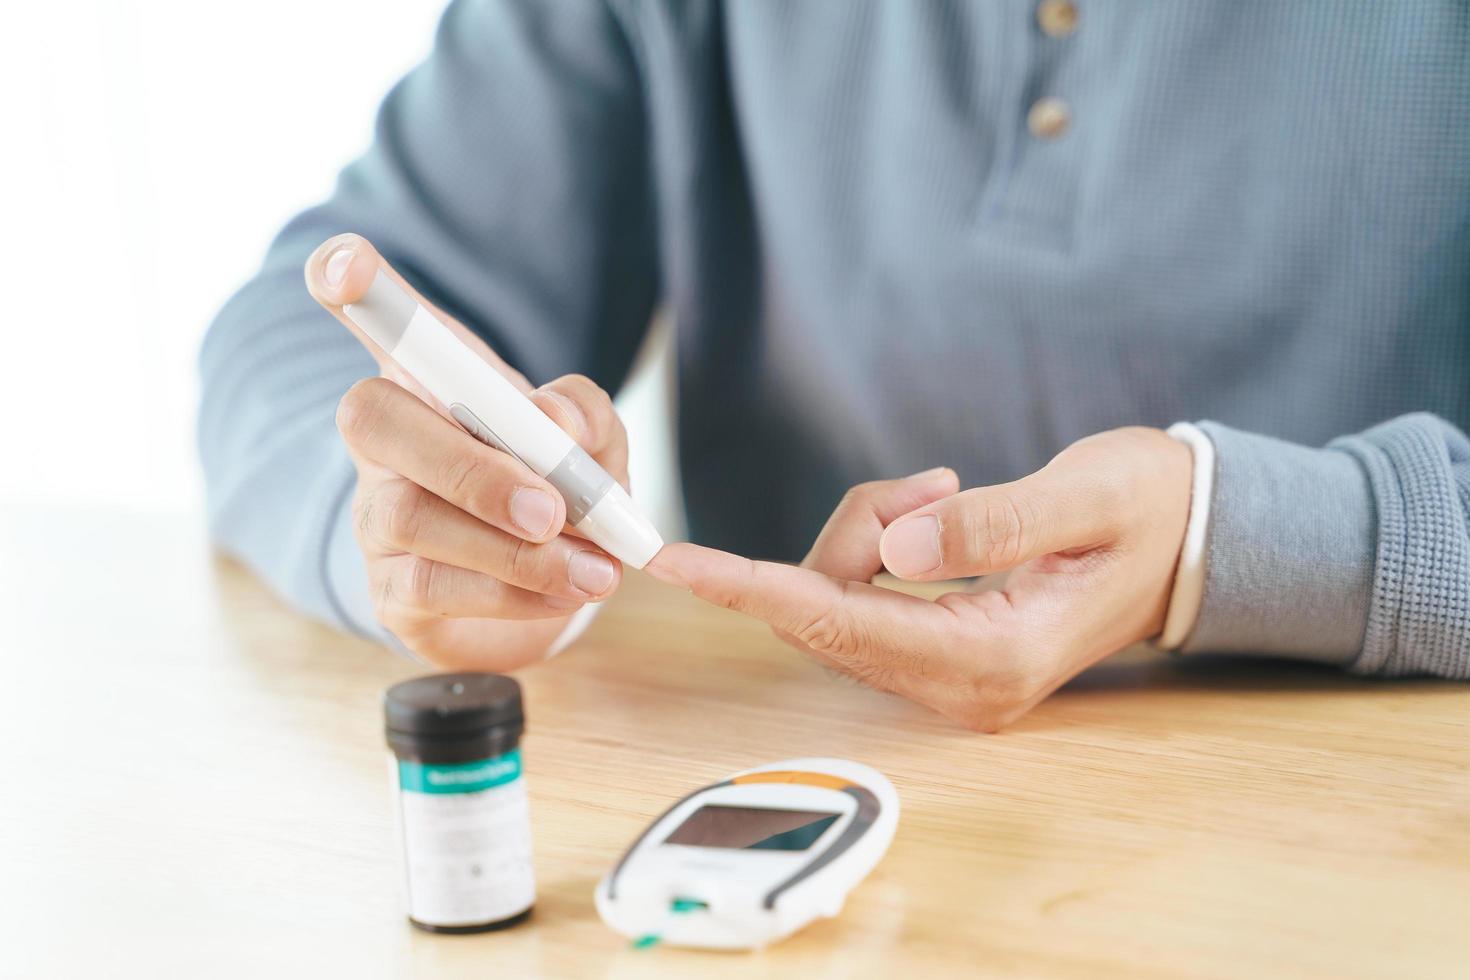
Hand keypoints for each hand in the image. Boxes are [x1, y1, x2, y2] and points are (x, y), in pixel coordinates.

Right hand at [306, 234, 627, 669]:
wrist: (551, 585)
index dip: (352, 285)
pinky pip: (433, 588)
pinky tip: (562, 593)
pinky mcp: (390, 591)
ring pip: (408, 518)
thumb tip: (557, 424)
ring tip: (591, 571)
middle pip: (374, 419)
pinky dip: (512, 594)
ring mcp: (375, 515)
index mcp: (435, 380)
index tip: (347, 264)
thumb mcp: (594, 443)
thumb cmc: (561, 490)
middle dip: (469, 468)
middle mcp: (386, 437)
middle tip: (551, 511)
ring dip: (511, 551)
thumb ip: (585, 416)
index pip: (382, 320)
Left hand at [645, 429, 1192, 730]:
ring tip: (951, 493)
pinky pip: (858, 602)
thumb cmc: (1149, 509)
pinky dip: (875, 548)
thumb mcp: (1089, 498)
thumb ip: (997, 524)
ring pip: (836, 606)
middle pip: (829, 615)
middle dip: (849, 535)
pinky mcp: (940, 655)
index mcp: (999, 658)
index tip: (679, 562)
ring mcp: (948, 679)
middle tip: (938, 483)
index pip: (844, 624)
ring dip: (867, 536)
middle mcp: (963, 687)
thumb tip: (900, 553)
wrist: (1187, 541)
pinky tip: (934, 516)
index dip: (752, 588)